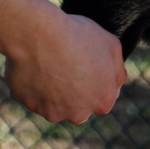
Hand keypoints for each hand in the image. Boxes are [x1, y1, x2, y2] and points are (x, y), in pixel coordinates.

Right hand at [4, 13, 126, 123]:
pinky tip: (35, 68)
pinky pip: (35, 98)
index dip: (95, 81)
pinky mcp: (31, 106)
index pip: (103, 97)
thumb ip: (117, 69)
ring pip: (56, 104)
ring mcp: (54, 112)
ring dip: (54, 91)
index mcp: (104, 101)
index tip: (85, 66)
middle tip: (67, 65)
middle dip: (75, 91)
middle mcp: (80, 114)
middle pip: (79, 105)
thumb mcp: (111, 45)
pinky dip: (35, 88)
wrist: (38, 34)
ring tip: (50, 64)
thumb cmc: (77, 36)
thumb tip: (115, 82)